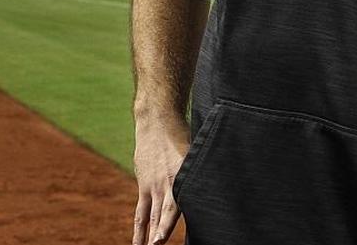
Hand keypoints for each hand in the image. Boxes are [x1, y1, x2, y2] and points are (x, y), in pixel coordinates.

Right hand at [132, 117, 189, 244]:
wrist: (156, 123)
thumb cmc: (182, 136)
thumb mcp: (195, 152)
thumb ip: (199, 171)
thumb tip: (216, 183)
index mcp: (183, 175)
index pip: (181, 203)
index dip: (175, 220)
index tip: (172, 233)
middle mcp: (168, 184)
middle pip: (165, 214)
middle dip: (162, 233)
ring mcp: (153, 186)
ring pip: (152, 216)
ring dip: (150, 235)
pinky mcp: (144, 186)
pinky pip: (141, 212)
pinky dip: (140, 228)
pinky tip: (139, 243)